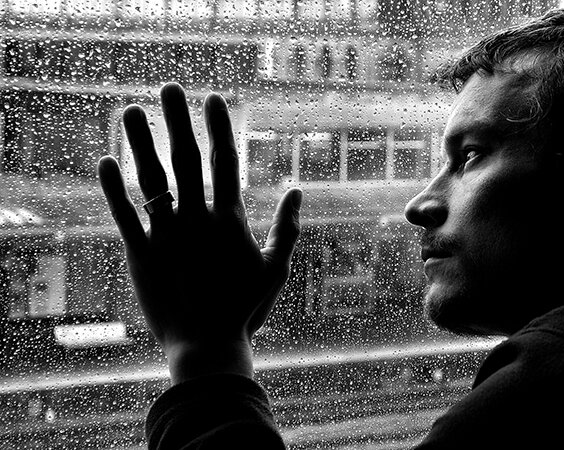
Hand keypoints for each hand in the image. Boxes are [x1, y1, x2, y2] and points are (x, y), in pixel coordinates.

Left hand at [97, 83, 301, 383]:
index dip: (218, 127)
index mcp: (229, 221)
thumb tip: (298, 192)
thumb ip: (287, 229)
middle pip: (186, 160)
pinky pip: (124, 217)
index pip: (224, 162)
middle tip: (170, 88)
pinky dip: (113, 190)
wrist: (207, 345)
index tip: (212, 98)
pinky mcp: (141, 255)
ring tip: (132, 111)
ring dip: (140, 143)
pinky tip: (104, 162)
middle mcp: (196, 220)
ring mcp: (167, 236)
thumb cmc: (245, 309)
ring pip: (151, 181)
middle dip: (179, 121)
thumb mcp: (276, 269)